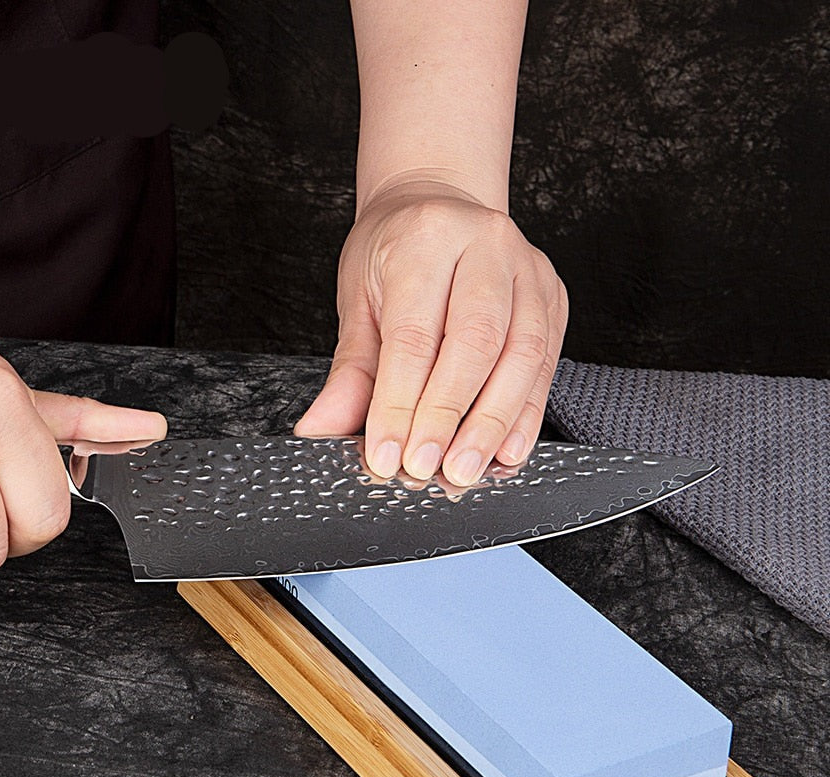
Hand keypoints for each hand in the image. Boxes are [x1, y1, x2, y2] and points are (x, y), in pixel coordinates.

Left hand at [294, 177, 567, 485]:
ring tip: (465, 470)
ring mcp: (528, 269)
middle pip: (476, 342)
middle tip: (427, 468)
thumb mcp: (357, 301)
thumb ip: (348, 371)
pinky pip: (546, 364)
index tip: (386, 455)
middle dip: (450, 416)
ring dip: (493, 424)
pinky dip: (526, 415)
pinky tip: (506, 452)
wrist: (440, 207)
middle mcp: (486, 245)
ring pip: (523, 356)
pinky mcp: (554, 296)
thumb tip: (321, 428)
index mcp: (426, 237)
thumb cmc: (393, 254)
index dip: (399, 403)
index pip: (413, 335)